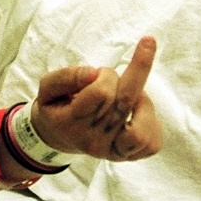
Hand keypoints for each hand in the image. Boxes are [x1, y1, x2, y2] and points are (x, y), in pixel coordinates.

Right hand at [30, 37, 160, 161]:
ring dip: (142, 100)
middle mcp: (94, 140)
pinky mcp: (129, 157)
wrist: (57, 137)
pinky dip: (151, 121)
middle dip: (138, 68)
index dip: (105, 75)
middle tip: (148, 43)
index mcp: (72, 122)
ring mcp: (113, 152)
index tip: (98, 72)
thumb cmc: (56, 107)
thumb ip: (66, 77)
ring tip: (129, 94)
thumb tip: (93, 74)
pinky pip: (153, 142)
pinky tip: (138, 111)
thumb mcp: (47, 88)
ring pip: (143, 121)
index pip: (102, 92)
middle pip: (127, 100)